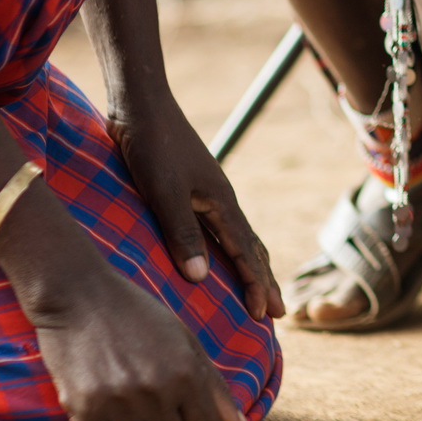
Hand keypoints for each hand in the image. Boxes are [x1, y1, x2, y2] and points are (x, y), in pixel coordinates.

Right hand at [35, 264, 252, 420]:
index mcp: (188, 373)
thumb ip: (216, 391)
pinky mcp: (83, 407)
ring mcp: (119, 400)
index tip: (180, 414)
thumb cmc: (139, 317)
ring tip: (121, 398)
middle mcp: (157, 390)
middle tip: (146, 401)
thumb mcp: (187, 344)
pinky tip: (98, 405)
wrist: (80, 294)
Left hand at [107, 100, 283, 320]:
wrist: (142, 104)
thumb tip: (202, 279)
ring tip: (256, 287)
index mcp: (221, 202)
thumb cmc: (151, 146)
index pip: (247, 252)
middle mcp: (220, 200)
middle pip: (251, 247)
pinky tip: (215, 255)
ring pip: (237, 237)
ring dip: (249, 265)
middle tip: (279, 312)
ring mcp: (206, 193)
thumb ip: (182, 233)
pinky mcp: (189, 189)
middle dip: (264, 281)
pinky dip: (226, 249)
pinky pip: (217, 228)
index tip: (266, 315)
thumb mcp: (163, 192)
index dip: (256, 284)